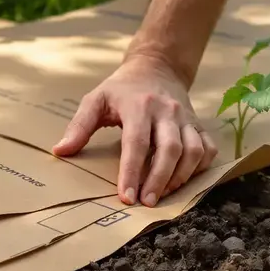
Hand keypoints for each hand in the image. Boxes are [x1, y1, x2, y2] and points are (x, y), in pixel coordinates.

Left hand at [52, 55, 218, 206]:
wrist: (156, 67)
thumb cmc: (121, 89)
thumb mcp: (95, 99)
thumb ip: (79, 126)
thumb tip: (60, 151)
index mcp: (139, 106)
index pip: (136, 142)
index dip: (131, 171)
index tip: (126, 196)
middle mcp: (167, 111)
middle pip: (170, 149)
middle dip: (158, 180)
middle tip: (146, 203)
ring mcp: (186, 118)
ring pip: (193, 151)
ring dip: (180, 177)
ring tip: (162, 196)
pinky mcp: (198, 124)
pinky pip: (208, 148)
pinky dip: (200, 168)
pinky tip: (183, 181)